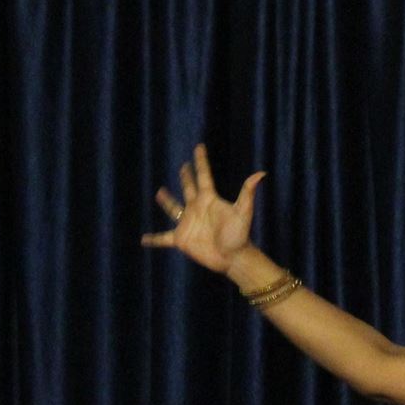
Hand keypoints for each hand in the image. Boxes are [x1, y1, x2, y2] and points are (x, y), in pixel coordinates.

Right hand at [140, 144, 260, 274]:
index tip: (199, 147)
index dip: (201, 162)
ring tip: (160, 192)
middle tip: (183, 166)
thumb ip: (247, 193)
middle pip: (189, 188)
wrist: (232, 258)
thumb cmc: (239, 235)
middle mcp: (197, 209)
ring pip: (173, 209)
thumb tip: (261, 173)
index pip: (203, 176)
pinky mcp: (181, 239)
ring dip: (167, 201)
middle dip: (186, 177)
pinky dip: (154, 239)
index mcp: (209, 200)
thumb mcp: (243, 212)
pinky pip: (163, 238)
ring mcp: (187, 223)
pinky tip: (143, 240)